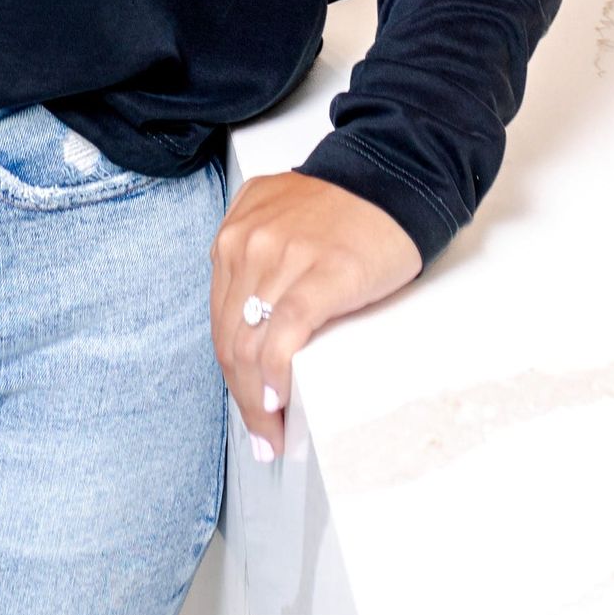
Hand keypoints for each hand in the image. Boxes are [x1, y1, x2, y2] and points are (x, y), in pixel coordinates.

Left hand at [210, 169, 421, 458]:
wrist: (392, 178)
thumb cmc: (343, 209)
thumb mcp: (277, 222)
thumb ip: (255, 262)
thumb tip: (251, 331)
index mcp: (236, 234)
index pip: (221, 320)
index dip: (230, 372)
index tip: (245, 405)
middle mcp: (248, 243)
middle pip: (231, 338)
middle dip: (241, 396)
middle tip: (260, 435)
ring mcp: (282, 257)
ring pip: (251, 344)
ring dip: (257, 401)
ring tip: (272, 433)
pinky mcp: (321, 274)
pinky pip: (284, 334)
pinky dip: (276, 374)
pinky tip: (279, 400)